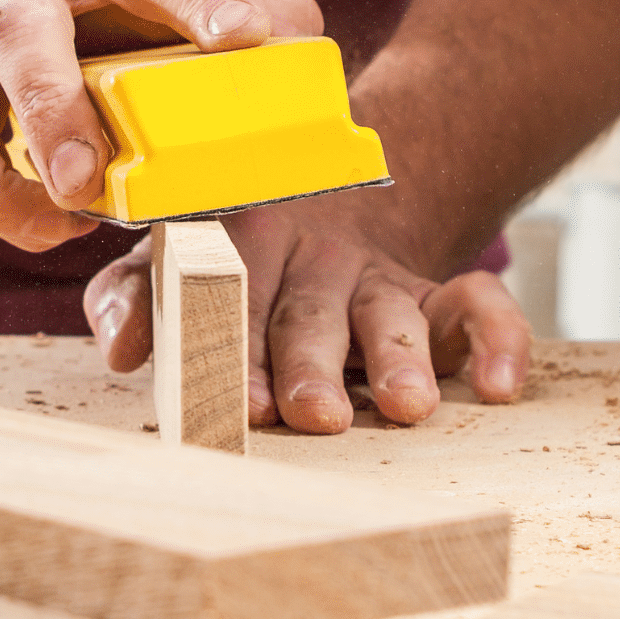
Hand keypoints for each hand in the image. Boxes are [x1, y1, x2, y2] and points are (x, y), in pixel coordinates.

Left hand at [80, 193, 532, 432]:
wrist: (336, 203)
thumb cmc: (232, 261)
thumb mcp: (169, 262)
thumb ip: (135, 298)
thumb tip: (119, 351)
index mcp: (243, 245)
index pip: (235, 298)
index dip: (239, 349)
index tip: (244, 402)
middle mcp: (315, 259)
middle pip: (312, 314)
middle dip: (312, 365)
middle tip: (315, 415)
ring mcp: (380, 278)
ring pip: (392, 311)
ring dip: (398, 358)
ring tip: (406, 408)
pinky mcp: (442, 296)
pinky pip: (479, 305)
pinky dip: (499, 340)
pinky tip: (500, 389)